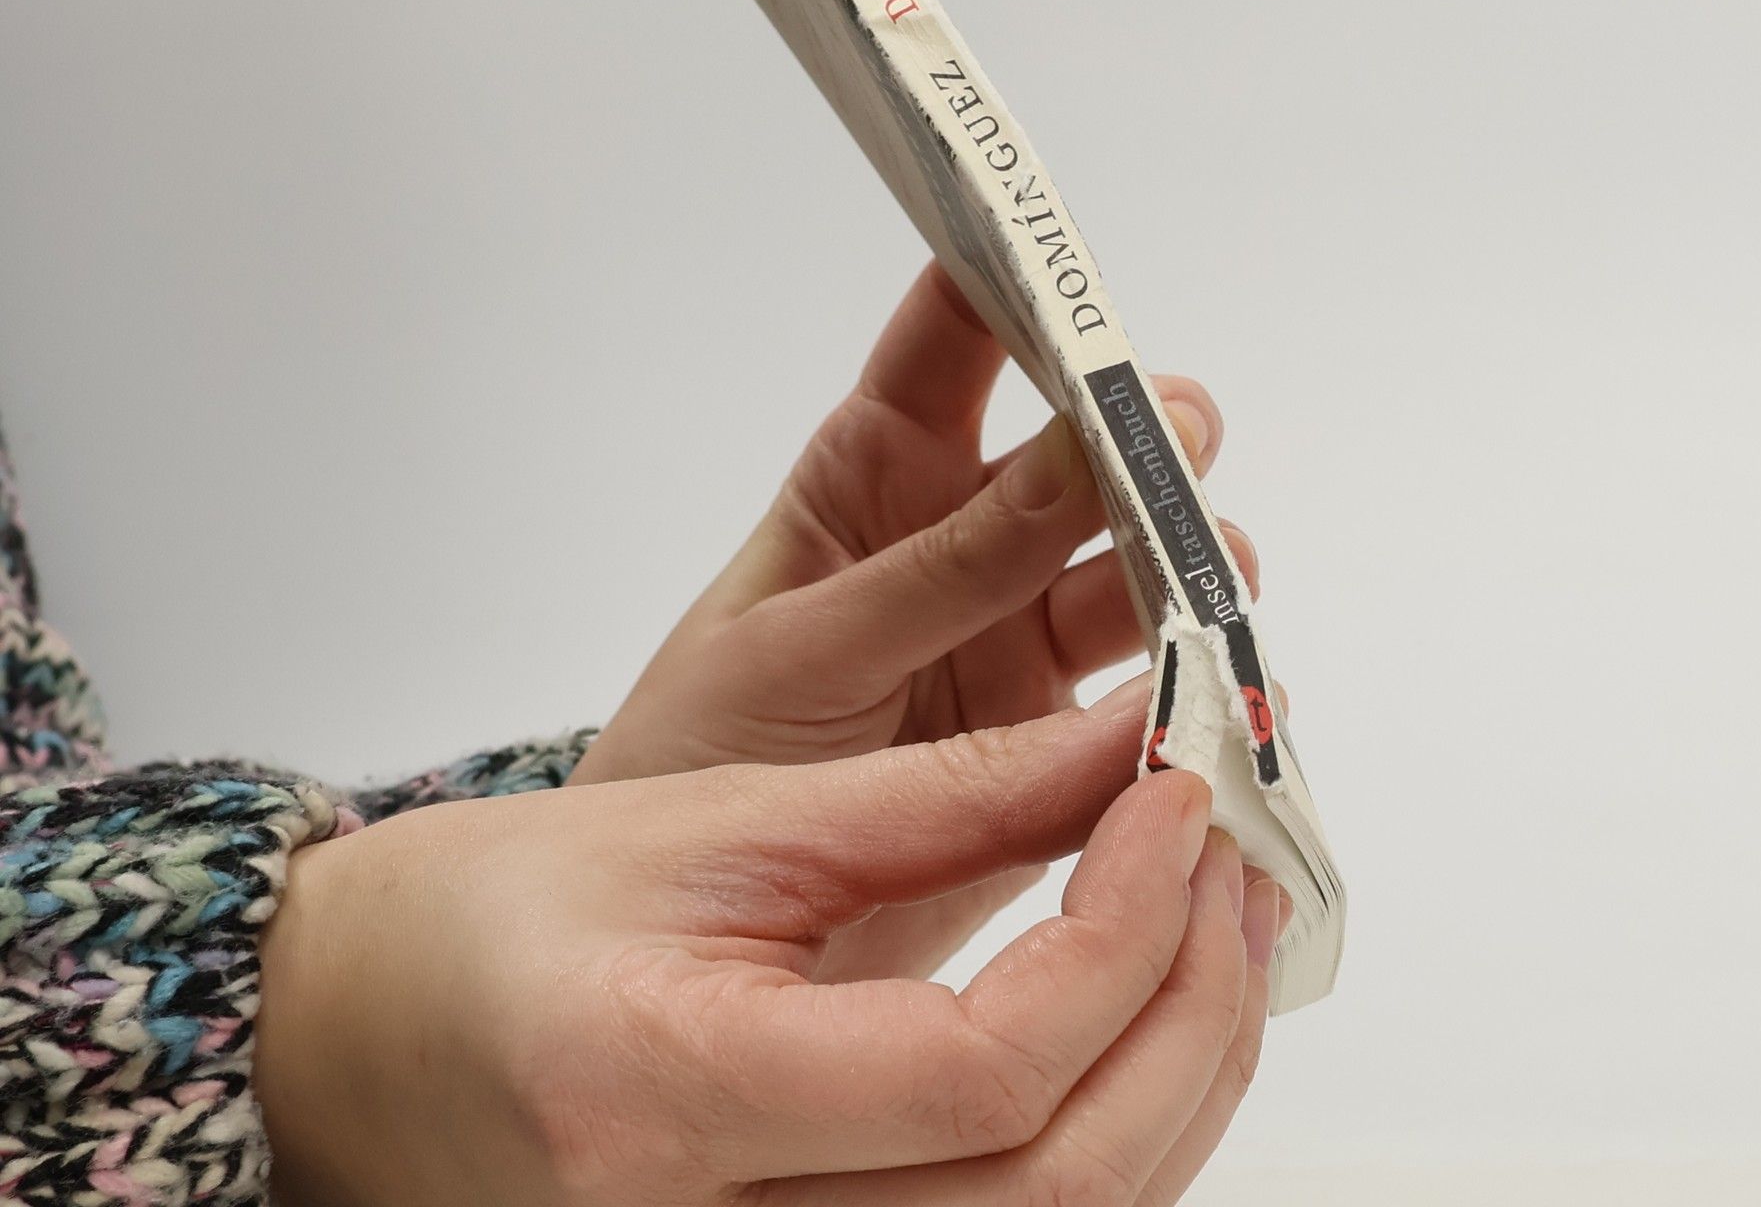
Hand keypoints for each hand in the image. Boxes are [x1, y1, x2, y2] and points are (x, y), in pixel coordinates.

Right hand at [257, 690, 1288, 1206]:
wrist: (371, 1037)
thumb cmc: (494, 916)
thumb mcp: (715, 816)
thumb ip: (932, 797)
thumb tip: (1116, 755)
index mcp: (672, 1098)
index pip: (981, 1074)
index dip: (1117, 932)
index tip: (1176, 798)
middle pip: (1058, 1191)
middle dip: (1188, 1008)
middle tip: (1231, 850)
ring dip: (1180, 1066)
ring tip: (1217, 907)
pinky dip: (1117, 1119)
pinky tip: (1146, 1003)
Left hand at [570, 263, 1260, 974]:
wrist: (688, 930)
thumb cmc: (702, 744)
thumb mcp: (805, 646)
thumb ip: (944, 565)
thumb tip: (1080, 450)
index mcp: (880, 467)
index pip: (962, 333)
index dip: (1023, 276)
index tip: (1079, 252)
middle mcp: (970, 533)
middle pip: (1084, 448)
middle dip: (1141, 431)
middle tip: (1180, 435)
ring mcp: (1022, 634)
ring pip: (1140, 571)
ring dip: (1193, 567)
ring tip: (1222, 579)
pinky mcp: (1061, 742)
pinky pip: (1154, 700)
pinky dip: (1202, 696)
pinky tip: (1234, 696)